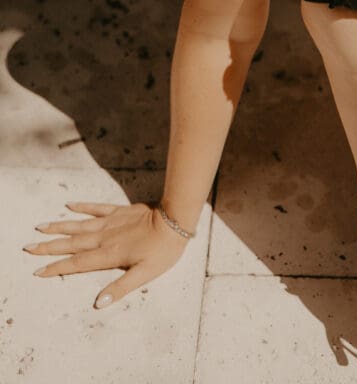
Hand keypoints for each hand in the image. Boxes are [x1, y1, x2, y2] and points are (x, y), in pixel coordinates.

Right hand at [23, 201, 191, 307]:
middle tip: (28, 247)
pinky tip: (70, 205)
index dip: (57, 268)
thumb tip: (98, 303)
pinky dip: (83, 206)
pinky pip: (96, 208)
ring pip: (79, 225)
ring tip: (41, 227)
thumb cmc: (162, 251)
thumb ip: (121, 288)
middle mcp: (104, 238)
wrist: (174, 220)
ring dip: (59, 227)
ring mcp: (110, 222)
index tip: (38, 271)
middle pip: (72, 244)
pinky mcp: (119, 211)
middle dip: (49, 247)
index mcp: (108, 255)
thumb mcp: (145, 275)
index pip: (77, 264)